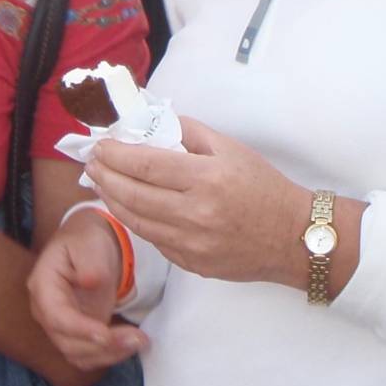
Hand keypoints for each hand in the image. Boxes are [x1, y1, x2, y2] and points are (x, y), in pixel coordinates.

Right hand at [28, 211, 147, 369]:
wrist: (89, 248)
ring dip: (109, 354)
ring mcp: (61, 327)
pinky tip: (132, 344)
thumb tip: (90, 281)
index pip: (56, 316)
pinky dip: (110, 356)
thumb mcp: (88, 242)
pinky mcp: (77, 336)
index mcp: (43, 285)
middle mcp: (47, 312)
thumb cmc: (86, 241)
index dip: (80, 329)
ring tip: (140, 341)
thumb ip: (89, 262)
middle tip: (137, 338)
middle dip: (102, 346)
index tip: (106, 334)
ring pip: (78, 355)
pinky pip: (89, 356)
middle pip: (67, 342)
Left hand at [91, 116, 307, 285]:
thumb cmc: (264, 188)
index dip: (116, 154)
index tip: (101, 144)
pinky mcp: (191, 263)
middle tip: (92, 162)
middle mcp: (196, 214)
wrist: (293, 238)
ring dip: (112, 199)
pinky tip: (126, 206)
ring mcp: (191, 243)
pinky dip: (135, 220)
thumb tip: (151, 122)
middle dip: (105, 175)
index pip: (147, 164)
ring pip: (136, 221)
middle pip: (133, 194)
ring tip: (101, 182)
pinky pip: (153, 240)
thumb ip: (189, 132)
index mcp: (207, 179)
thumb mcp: (232, 149)